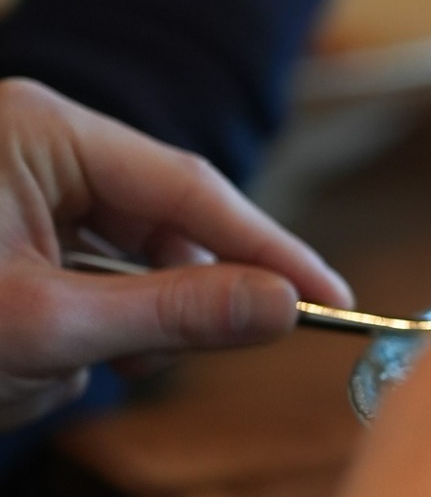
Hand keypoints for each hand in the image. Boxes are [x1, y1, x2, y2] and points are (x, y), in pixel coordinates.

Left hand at [0, 79, 351, 427]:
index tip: (333, 301)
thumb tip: (285, 309)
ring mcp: (10, 181)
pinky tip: (29, 359)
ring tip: (57, 367)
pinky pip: (74, 271)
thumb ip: (177, 315)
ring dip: (108, 325)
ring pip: (117, 256)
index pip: (192, 187)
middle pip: (159, 219)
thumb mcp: (45, 327)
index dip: (270, 251)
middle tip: (165, 364)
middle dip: (166, 300)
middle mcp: (30, 139)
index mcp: (39, 130)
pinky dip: (70, 326)